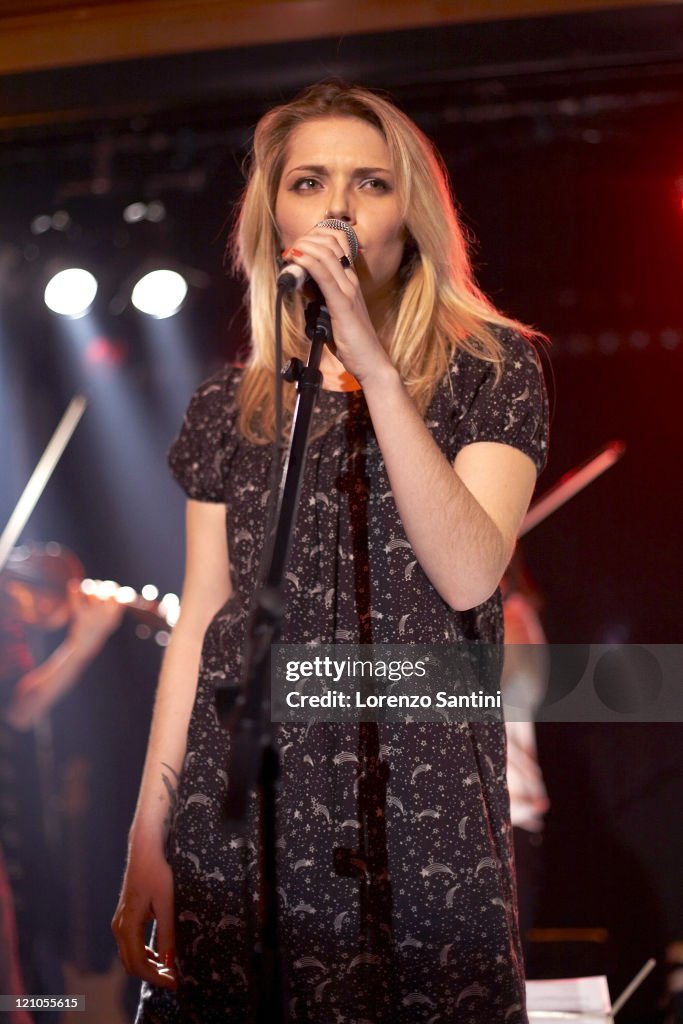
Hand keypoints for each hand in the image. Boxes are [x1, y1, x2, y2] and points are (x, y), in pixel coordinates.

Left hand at [66, 579, 123, 658]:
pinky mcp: (80, 616)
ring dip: (89, 587)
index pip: (119, 595)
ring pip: (92, 593)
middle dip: (102, 586)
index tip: (111, 589)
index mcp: (115, 616)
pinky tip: (72, 584)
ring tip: (87, 587)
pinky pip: (76, 601)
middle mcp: (105, 615)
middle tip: (98, 587)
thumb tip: (119, 589)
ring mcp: (93, 616)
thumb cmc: (99, 630)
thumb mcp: (112, 621)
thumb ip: (116, 606)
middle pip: (106, 590)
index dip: (115, 588)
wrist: (85, 646)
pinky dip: (73, 591)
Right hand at [112, 848, 176, 988]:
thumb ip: (167, 933)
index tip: (175, 982)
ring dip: (149, 966)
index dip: (157, 977)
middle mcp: (119, 927)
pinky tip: (161, 955)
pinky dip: (145, 955)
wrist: (144, 851)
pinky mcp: (124, 919)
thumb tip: (170, 961)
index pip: (138, 964)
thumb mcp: (166, 903)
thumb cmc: (157, 873)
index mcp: (127, 926)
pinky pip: (131, 945)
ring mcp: (119, 923)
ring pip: (130, 956)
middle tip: (175, 978)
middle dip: (153, 975)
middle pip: (132, 964)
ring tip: (171, 969)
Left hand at [282, 224, 394, 386]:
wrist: (371, 361)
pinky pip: (325, 277)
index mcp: (351, 281)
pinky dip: (308, 263)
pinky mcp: (343, 305)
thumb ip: (320, 297)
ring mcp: (349, 291)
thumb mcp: (331, 312)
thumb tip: (302, 284)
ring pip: (326, 255)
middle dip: (306, 239)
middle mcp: (351, 281)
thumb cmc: (351, 340)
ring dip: (304, 247)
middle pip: (331, 243)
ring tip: (290, 251)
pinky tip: (297, 258)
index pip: (338, 243)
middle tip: (290, 248)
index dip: (316, 236)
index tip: (298, 245)